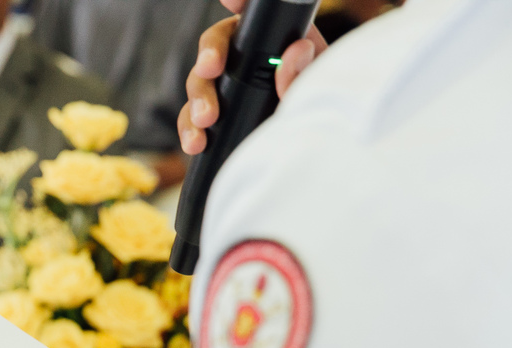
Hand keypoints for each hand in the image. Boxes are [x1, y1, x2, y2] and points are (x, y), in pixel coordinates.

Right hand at [177, 0, 327, 154]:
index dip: (240, 4)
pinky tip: (194, 143)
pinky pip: (191, 120)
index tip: (232, 0)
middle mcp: (249, 62)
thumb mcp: (320, 96)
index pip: (256, 16)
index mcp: (279, 44)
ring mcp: (228, 91)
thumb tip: (295, 52)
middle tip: (211, 68)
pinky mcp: (214, 121)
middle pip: (218, 43)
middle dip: (210, 54)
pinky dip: (189, 131)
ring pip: (199, 82)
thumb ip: (306, 74)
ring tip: (205, 120)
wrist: (313, 166)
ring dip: (198, 99)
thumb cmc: (321, 119)